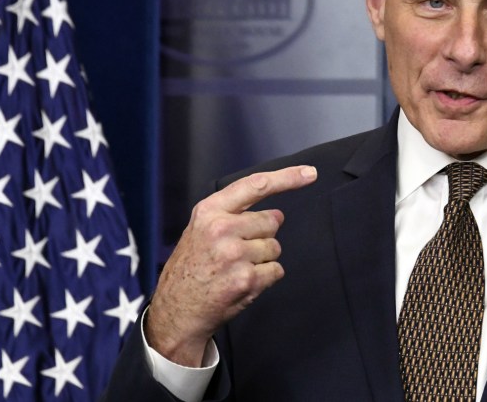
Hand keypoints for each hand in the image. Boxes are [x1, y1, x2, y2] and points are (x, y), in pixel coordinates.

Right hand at [145, 166, 317, 365]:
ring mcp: (235, 255)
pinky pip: (276, 271)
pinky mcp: (247, 279)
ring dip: (263, 259)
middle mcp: (222, 229)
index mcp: (209, 212)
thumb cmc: (191, 268)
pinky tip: (242, 282)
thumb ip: (235, 215)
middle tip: (237, 251)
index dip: (286, 178)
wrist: (176, 312)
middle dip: (263, 235)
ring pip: (275, 248)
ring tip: (235, 269)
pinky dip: (266, 278)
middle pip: (272, 221)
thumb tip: (278, 214)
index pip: (255, 186)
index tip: (309, 173)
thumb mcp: (200, 230)